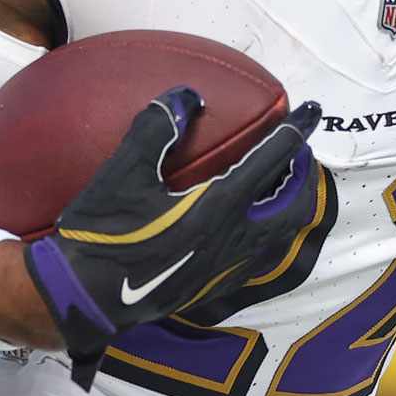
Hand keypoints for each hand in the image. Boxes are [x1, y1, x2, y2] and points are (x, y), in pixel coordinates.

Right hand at [24, 89, 322, 388]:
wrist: (82, 300)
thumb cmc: (101, 233)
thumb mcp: (122, 174)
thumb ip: (156, 129)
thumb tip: (187, 95)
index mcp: (217, 208)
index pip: (273, 161)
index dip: (296, 132)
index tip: (313, 111)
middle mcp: (233, 240)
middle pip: (294, 205)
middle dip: (304, 175)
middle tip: (296, 152)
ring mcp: (226, 269)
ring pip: (282, 236)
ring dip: (290, 205)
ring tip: (281, 185)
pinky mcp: (214, 288)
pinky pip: (261, 258)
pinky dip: (270, 233)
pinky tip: (249, 224)